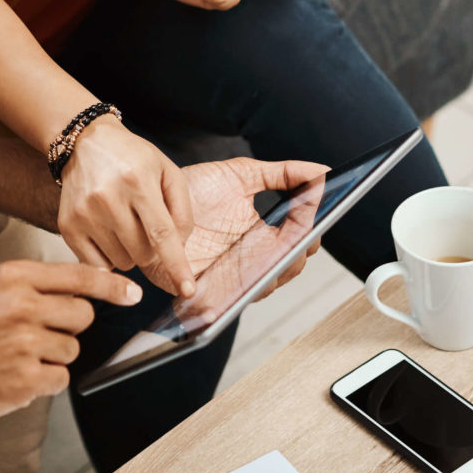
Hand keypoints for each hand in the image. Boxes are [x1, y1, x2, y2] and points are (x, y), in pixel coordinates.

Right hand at [0, 261, 140, 421]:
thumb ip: (39, 285)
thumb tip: (90, 294)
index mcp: (15, 276)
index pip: (79, 276)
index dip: (111, 286)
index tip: (132, 293)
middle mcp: (22, 305)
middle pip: (83, 316)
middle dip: (70, 328)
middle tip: (39, 333)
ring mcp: (25, 343)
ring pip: (73, 350)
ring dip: (54, 356)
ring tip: (20, 355)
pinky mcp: (26, 378)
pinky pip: (61, 378)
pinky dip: (45, 381)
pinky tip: (18, 374)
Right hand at [57, 119, 197, 296]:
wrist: (85, 142)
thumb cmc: (132, 157)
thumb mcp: (167, 170)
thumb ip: (182, 209)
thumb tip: (180, 249)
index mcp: (137, 181)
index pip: (162, 233)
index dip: (177, 265)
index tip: (188, 290)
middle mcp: (108, 198)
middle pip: (143, 253)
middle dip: (152, 249)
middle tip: (144, 225)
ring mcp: (84, 213)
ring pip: (122, 263)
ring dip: (129, 252)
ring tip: (123, 224)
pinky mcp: (67, 225)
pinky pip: (97, 265)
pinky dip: (108, 257)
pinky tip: (107, 233)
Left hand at [176, 158, 327, 322]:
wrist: (150, 197)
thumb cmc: (196, 189)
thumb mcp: (241, 175)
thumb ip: (282, 173)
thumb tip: (321, 170)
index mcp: (264, 236)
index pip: (300, 243)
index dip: (310, 233)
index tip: (312, 217)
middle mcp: (250, 260)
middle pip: (287, 270)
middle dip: (296, 256)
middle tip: (296, 239)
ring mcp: (228, 276)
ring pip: (261, 288)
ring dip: (271, 274)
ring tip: (275, 257)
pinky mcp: (201, 290)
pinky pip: (224, 303)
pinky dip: (237, 295)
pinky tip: (245, 279)